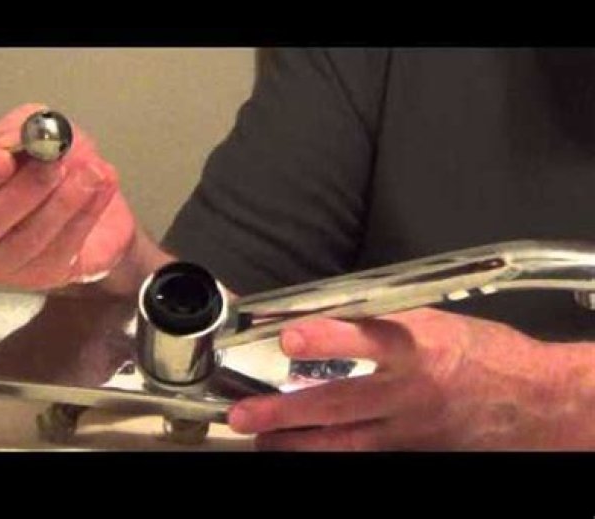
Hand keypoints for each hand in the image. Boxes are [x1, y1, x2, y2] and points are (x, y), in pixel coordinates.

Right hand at [0, 104, 135, 289]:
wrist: (96, 201)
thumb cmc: (57, 167)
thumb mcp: (41, 131)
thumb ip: (23, 125)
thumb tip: (11, 141)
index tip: (5, 157)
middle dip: (24, 191)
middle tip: (56, 166)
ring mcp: (5, 263)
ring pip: (28, 240)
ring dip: (63, 203)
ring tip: (91, 173)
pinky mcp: (43, 275)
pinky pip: (62, 249)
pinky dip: (86, 215)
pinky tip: (102, 189)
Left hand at [228, 308, 589, 449]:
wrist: (532, 401)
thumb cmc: (481, 353)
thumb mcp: (434, 321)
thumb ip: (381, 323)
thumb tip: (325, 321)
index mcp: (419, 345)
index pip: (367, 337)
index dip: (327, 338)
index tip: (289, 335)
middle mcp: (410, 390)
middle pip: (340, 402)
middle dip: (285, 412)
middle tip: (244, 415)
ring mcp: (409, 428)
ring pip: (343, 442)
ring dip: (296, 443)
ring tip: (260, 441)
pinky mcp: (412, 452)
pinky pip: (364, 455)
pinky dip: (331, 453)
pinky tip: (305, 451)